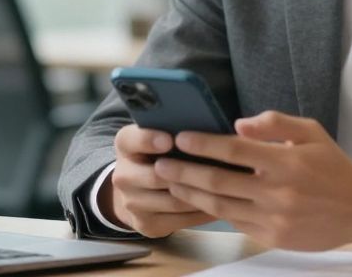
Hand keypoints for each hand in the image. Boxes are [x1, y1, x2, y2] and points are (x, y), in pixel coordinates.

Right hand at [101, 123, 215, 237]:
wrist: (134, 191)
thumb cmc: (157, 154)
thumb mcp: (155, 134)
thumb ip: (172, 127)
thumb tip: (210, 126)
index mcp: (125, 144)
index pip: (132, 140)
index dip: (149, 140)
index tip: (169, 140)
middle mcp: (122, 175)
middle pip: (157, 176)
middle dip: (188, 173)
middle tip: (220, 168)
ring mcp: (132, 204)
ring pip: (174, 201)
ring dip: (201, 195)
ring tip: (228, 187)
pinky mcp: (146, 225)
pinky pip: (180, 220)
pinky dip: (202, 213)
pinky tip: (221, 204)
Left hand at [153, 110, 351, 250]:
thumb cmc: (333, 165)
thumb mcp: (311, 132)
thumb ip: (275, 123)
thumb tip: (238, 125)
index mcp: (285, 162)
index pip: (234, 151)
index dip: (203, 144)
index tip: (181, 137)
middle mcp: (277, 192)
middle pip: (218, 181)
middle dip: (184, 171)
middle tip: (160, 163)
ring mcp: (274, 217)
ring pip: (220, 206)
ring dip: (191, 193)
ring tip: (171, 182)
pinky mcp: (273, 236)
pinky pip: (235, 221)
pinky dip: (214, 210)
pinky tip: (198, 199)